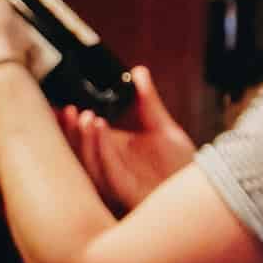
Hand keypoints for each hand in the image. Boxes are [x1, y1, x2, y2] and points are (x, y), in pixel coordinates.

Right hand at [61, 64, 195, 213]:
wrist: (203, 188)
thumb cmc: (178, 164)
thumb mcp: (163, 128)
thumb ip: (148, 102)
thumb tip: (137, 72)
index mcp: (112, 151)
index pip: (82, 137)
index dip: (68, 123)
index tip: (59, 103)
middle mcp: (109, 166)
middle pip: (78, 150)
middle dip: (68, 131)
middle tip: (67, 108)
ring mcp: (115, 179)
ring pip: (88, 161)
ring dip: (83, 138)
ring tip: (86, 115)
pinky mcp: (126, 190)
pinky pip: (107, 171)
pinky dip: (101, 149)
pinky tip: (101, 129)